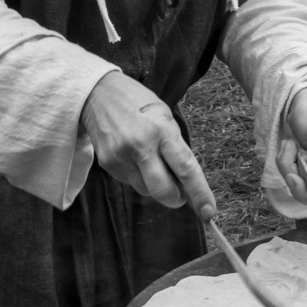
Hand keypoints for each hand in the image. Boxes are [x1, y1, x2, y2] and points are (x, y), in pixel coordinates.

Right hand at [80, 70, 215, 217]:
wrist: (97, 94)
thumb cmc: (139, 103)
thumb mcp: (165, 118)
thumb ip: (175, 148)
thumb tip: (185, 181)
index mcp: (162, 131)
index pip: (185, 168)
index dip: (199, 192)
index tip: (209, 212)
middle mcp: (141, 147)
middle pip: (163, 191)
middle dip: (176, 199)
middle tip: (180, 195)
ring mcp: (121, 158)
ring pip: (146, 191)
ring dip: (155, 185)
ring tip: (151, 161)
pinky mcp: (107, 165)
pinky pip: (131, 183)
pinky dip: (139, 177)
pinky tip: (134, 158)